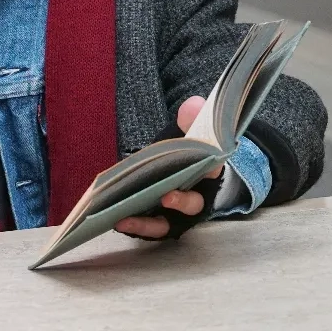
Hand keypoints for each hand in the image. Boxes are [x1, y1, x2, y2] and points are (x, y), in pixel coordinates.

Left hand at [114, 96, 222, 239]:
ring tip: (125, 218)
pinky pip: (150, 227)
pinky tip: (117, 221)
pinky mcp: (163, 221)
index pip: (214, 170)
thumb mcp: (191, 130)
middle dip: (181, 200)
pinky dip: (135, 226)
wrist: (188, 168)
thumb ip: (192, 118)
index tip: (207, 167)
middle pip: (193, 203)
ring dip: (147, 222)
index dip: (211, 169)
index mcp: (210, 173)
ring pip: (168, 222)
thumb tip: (193, 105)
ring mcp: (178, 214)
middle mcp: (198, 197)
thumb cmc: (189, 151)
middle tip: (167, 196)